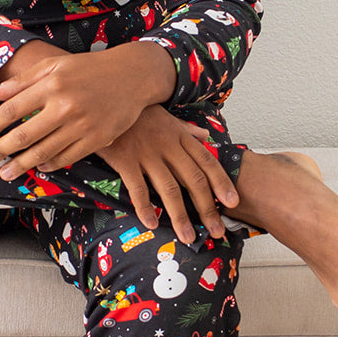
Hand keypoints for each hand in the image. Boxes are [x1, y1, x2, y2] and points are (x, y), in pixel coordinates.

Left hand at [0, 46, 157, 179]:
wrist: (132, 76)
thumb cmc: (88, 69)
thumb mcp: (54, 66)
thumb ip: (22, 81)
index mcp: (51, 84)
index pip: (12, 109)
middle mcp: (65, 105)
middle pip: (24, 135)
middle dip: (0, 151)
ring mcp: (82, 125)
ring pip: (43, 152)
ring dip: (20, 165)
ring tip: (5, 172)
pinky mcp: (98, 139)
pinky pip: (67, 158)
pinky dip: (50, 165)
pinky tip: (38, 167)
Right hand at [94, 105, 239, 244]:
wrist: (105, 99)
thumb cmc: (136, 111)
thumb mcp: (166, 116)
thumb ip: (186, 129)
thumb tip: (205, 136)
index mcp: (179, 136)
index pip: (206, 162)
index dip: (221, 183)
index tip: (233, 203)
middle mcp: (167, 146)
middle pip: (193, 180)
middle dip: (207, 208)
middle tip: (216, 231)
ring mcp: (146, 154)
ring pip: (169, 189)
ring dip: (180, 216)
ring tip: (188, 237)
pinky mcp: (125, 160)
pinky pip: (137, 187)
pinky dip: (145, 207)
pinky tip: (152, 223)